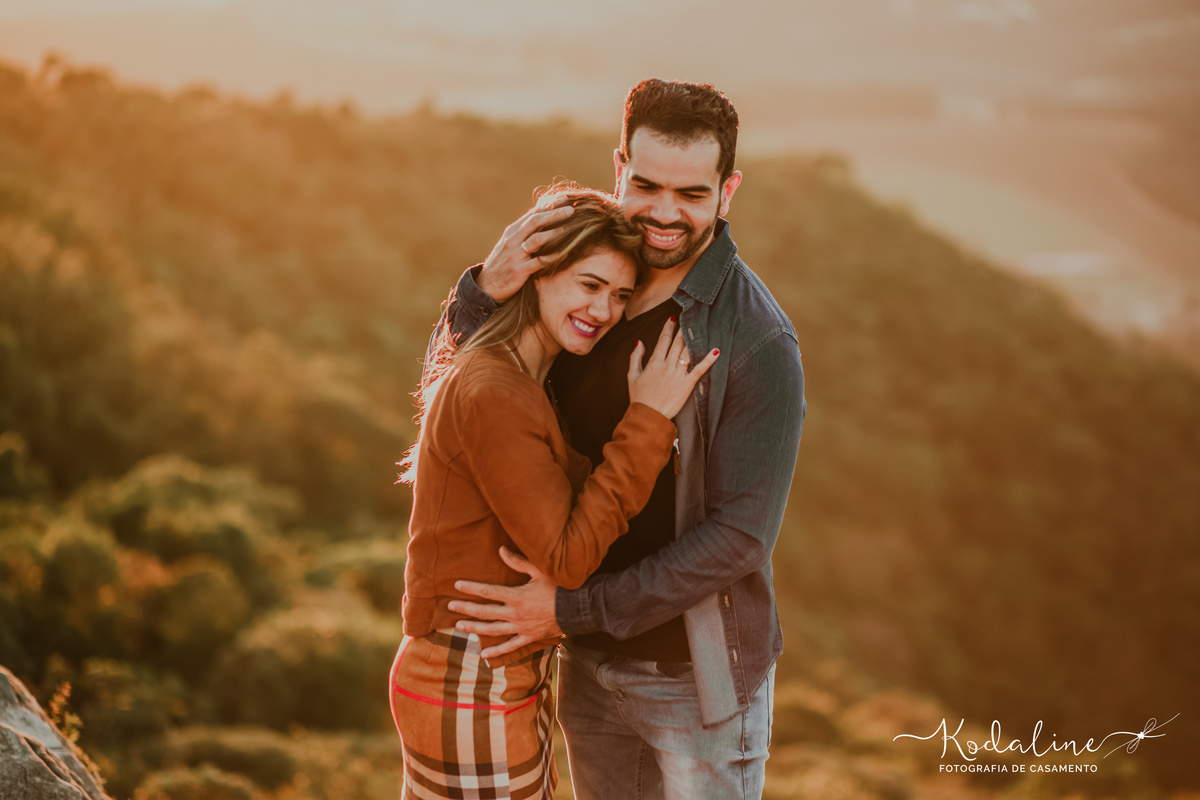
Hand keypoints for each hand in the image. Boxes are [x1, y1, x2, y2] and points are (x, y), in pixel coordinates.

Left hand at [448, 546, 562, 659]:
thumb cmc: (560, 586)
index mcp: (516, 596)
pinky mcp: (529, 637)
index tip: (456, 585)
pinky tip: (484, 655)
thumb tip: (501, 549)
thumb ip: (519, 561)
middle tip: (449, 606)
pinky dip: (497, 651)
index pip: (488, 591)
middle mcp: (515, 614)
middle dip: (466, 608)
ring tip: (459, 626)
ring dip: (475, 628)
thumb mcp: (540, 570)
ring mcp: (521, 627)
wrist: (578, 608)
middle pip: (485, 612)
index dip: (471, 587)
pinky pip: (511, 646)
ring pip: (493, 630)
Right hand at [477, 198, 574, 301]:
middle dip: (554, 214)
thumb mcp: (510, 243)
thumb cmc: (503, 262)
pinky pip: (538, 262)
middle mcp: (513, 239)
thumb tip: (543, 216)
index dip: (550, 205)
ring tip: (569, 228)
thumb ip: (525, 231)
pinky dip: (552, 257)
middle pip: (535, 221)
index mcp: (513, 231)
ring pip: (536, 239)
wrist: (487, 285)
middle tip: (572, 209)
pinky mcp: (519, 270)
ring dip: (553, 233)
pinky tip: (565, 254)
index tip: (566, 199)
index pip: (533, 213)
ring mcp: (515, 255)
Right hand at [627, 318, 719, 418]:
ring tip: (699, 327)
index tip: (673, 318)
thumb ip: (636, 357)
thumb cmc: (639, 398)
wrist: (649, 416)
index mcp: (654, 362)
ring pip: (688, 352)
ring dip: (693, 339)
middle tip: (688, 318)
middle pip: (677, 343)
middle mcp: (667, 366)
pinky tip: (716, 351)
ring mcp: (678, 375)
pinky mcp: (687, 385)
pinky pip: (699, 370)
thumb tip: (640, 342)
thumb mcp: (632, 376)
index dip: (668, 327)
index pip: (663, 340)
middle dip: (683, 329)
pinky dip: (708, 360)